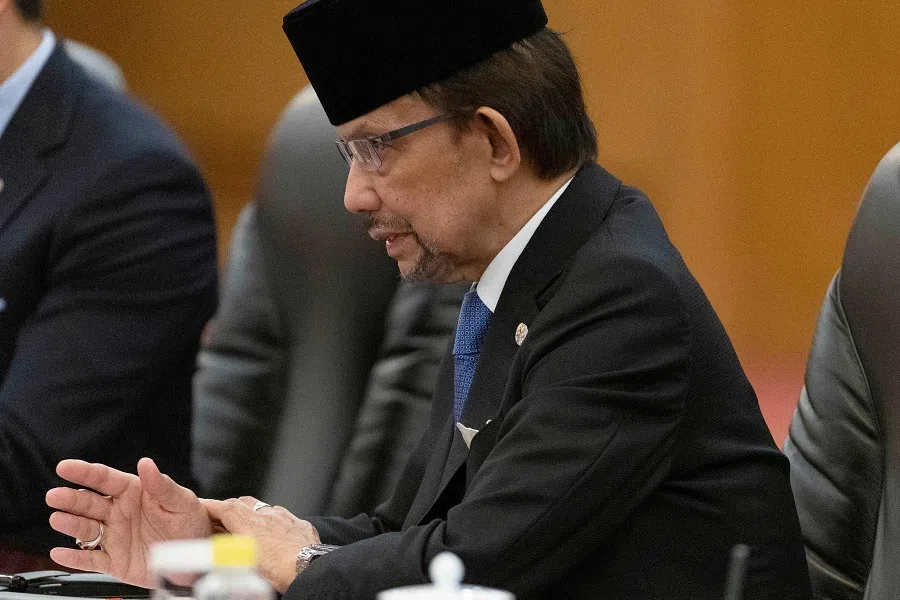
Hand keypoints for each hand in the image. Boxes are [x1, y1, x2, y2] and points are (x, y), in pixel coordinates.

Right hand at [46, 457, 212, 587]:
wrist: (197, 558)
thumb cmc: (191, 524)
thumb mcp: (182, 502)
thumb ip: (162, 485)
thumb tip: (146, 464)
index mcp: (135, 493)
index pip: (105, 479)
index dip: (84, 472)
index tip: (65, 466)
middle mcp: (120, 513)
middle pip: (89, 503)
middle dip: (71, 498)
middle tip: (55, 495)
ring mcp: (115, 536)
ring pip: (86, 529)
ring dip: (70, 524)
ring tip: (58, 519)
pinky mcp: (114, 561)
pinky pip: (91, 560)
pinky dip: (74, 558)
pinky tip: (60, 553)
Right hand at [202, 497, 320, 592]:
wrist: (309, 569)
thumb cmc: (278, 570)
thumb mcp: (243, 561)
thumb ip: (228, 547)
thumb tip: (217, 542)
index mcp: (250, 523)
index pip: (225, 507)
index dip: (211, 506)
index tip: (202, 506)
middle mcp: (268, 516)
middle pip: (243, 503)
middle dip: (230, 508)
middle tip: (222, 518)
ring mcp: (286, 518)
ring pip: (265, 508)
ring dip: (254, 514)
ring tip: (248, 526)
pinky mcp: (301, 525)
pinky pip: (285, 518)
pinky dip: (276, 522)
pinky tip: (276, 533)